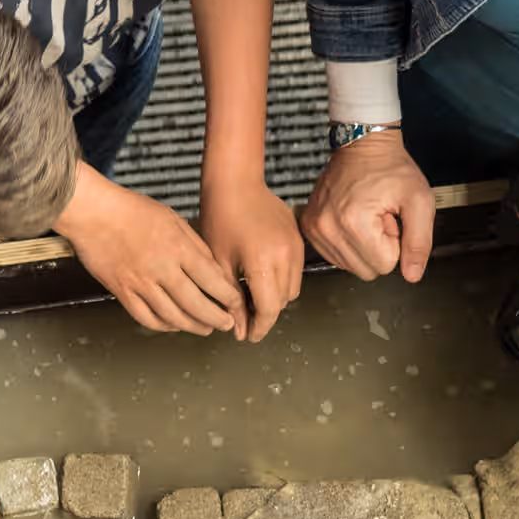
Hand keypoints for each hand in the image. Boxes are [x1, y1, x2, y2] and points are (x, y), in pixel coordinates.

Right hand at [61, 171, 242, 335]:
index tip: (237, 304)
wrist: (92, 213)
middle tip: (227, 324)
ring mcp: (140, 283)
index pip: (212, 281)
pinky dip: (164, 326)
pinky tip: (174, 325)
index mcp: (177, 248)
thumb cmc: (131, 210)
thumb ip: (195, 245)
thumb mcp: (173, 218)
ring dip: (193, 326)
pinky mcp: (123, 292)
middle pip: (196, 305)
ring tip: (206, 328)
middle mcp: (160, 269)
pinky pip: (147, 318)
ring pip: (173, 317)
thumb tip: (214, 269)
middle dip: (217, 319)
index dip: (229, 298)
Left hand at [200, 174, 303, 341]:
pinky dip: (282, 281)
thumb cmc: (220, 218)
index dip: (258, 327)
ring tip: (252, 296)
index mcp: (263, 263)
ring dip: (275, 298)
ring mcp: (296, 247)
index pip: (268, 310)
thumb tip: (239, 330)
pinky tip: (262, 277)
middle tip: (244, 318)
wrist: (236, 182)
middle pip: (281, 303)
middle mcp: (285, 257)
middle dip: (265, 314)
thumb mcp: (219, 263)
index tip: (248, 336)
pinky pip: (296, 272)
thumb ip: (231, 300)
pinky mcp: (299, 239)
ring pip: (292, 290)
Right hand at [301, 128, 434, 281]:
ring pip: (350, 266)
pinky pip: (335, 256)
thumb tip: (412, 275)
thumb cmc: (391, 168)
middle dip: (379, 247)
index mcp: (354, 222)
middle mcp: (327, 227)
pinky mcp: (308, 227)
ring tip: (367, 215)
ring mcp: (314, 228)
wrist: (362, 144)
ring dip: (364, 245)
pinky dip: (348, 242)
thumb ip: (420, 242)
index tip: (391, 217)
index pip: (384, 266)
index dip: (395, 242)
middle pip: (366, 271)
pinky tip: (353, 218)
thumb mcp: (420, 200)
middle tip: (380, 217)